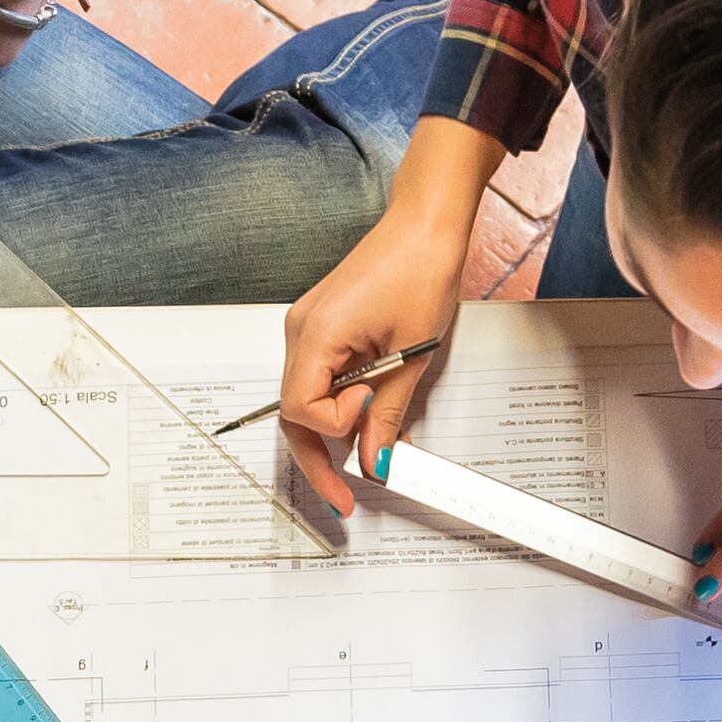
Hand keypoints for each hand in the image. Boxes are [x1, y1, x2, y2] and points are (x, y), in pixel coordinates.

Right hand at [277, 202, 471, 519]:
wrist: (427, 224)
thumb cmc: (421, 266)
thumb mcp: (412, 352)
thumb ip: (388, 411)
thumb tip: (375, 457)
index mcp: (316, 332)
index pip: (300, 408)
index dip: (335, 426)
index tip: (370, 413)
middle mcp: (302, 330)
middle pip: (294, 413)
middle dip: (319, 459)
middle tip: (343, 497)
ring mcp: (310, 329)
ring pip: (306, 400)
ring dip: (333, 432)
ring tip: (364, 459)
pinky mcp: (325, 328)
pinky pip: (321, 378)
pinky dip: (340, 404)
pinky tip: (366, 418)